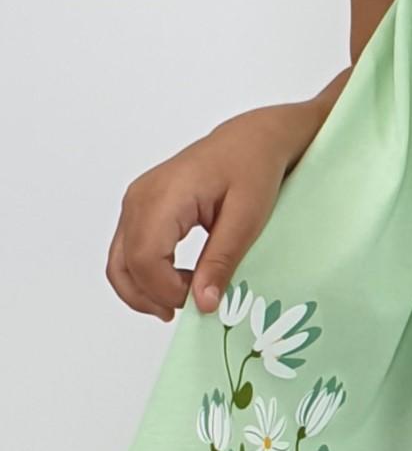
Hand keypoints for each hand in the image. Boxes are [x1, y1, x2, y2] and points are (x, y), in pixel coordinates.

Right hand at [106, 102, 319, 320]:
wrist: (250, 139)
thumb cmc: (252, 169)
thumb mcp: (247, 219)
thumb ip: (221, 261)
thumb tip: (204, 304)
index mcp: (164, 196)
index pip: (145, 258)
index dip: (167, 290)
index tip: (201, 301)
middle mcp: (140, 198)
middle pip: (124, 265)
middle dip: (152, 297)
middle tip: (189, 311)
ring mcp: (135, 202)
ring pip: (119, 262)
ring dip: (144, 290)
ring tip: (182, 302)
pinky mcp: (140, 207)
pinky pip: (129, 250)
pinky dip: (145, 274)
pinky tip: (176, 282)